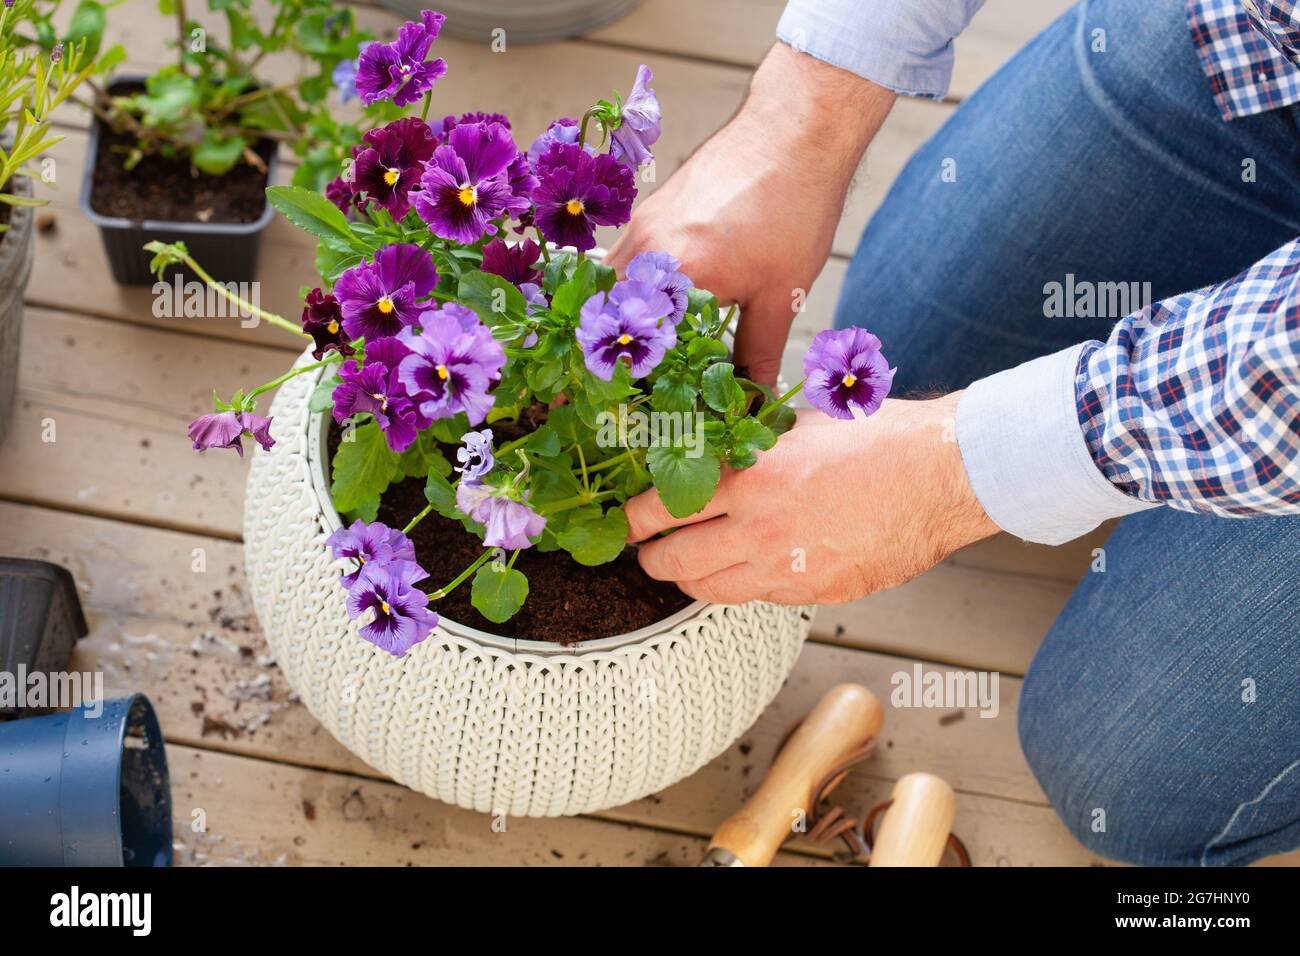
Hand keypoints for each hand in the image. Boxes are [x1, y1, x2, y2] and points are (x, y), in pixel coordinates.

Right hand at [606, 43, 894, 385]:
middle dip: (617, 358)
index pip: (635, 348)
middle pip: (607, 320)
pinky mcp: (649, 211)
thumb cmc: (795, 208)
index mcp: (675, 275)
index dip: (631, 385)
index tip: (634, 414)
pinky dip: (633, 292)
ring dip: (622, 323)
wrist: (795, 130)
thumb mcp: (781, 294)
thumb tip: (752, 402)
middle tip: (633, 393)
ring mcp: (641, 226)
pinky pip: (624, 262)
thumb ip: (758, 354)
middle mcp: (645, 250)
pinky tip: (659, 310)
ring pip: (610, 290)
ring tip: (644, 358)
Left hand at [625, 394, 998, 604]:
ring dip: (690, 581)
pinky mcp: (815, 592)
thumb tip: (709, 446)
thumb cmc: (879, 438)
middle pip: (674, 563)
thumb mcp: (799, 422)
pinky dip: (742, 586)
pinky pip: (759, 598)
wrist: (942, 475)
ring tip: (686, 568)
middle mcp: (760, 528)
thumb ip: (749, 442)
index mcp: (750, 477)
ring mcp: (787, 568)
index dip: (635, 521)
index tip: (627, 523)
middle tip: (647, 552)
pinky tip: (745, 569)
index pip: (663, 509)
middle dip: (651, 559)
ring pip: (710, 592)